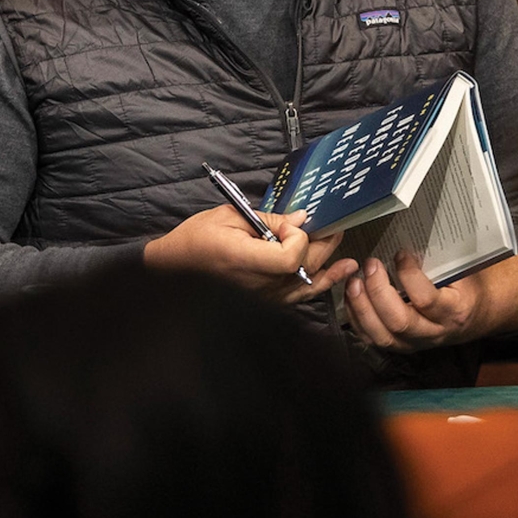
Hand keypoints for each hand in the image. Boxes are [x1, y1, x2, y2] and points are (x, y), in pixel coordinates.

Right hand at [144, 205, 345, 297]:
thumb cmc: (195, 240)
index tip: (287, 222)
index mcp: (244, 260)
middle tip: (330, 223)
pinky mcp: (266, 301)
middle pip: (305, 266)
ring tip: (343, 244)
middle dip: (321, 241)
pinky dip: (322, 282)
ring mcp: (264, 296)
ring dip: (328, 260)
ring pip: (309, 281)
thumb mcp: (228, 217)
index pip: (290, 255)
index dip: (297, 236)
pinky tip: (339, 272)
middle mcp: (258, 283)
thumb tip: (301, 218)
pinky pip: (300, 294)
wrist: (175, 269)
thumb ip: (268, 219)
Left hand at [340, 251, 517, 350]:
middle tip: (371, 264)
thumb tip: (416, 226)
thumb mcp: (463, 271)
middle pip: (399, 321)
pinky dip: (356, 318)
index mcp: (454, 311)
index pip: (427, 300)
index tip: (401, 253)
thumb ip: (444, 257)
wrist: (473, 317)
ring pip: (382, 335)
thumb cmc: (465, 287)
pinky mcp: (399, 347)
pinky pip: (371, 339)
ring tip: (353, 281)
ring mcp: (414, 344)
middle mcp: (434, 332)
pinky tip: (351, 296)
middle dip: (378, 292)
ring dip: (362, 307)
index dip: (409, 277)